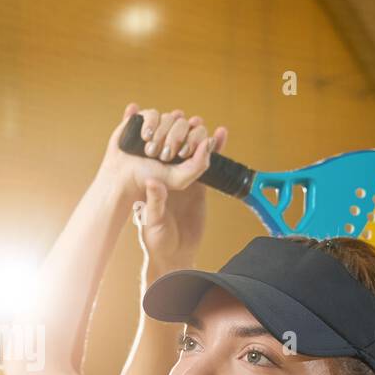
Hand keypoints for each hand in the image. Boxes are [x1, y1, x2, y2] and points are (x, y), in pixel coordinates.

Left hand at [98, 104, 226, 266]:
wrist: (174, 253)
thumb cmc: (156, 239)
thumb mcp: (152, 221)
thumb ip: (154, 202)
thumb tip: (152, 181)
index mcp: (153, 180)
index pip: (157, 153)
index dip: (161, 135)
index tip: (166, 123)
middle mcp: (168, 177)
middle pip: (175, 147)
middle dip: (181, 131)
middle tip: (185, 121)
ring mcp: (185, 181)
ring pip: (192, 152)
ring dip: (198, 137)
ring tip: (203, 124)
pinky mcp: (201, 187)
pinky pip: (208, 165)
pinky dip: (215, 150)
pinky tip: (221, 136)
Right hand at [98, 104, 221, 200]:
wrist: (124, 178)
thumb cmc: (150, 179)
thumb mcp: (180, 179)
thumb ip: (199, 164)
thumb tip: (209, 141)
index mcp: (185, 146)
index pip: (199, 131)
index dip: (193, 139)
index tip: (182, 154)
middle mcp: (173, 133)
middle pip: (184, 122)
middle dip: (174, 139)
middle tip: (163, 156)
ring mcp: (158, 126)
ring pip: (169, 117)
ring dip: (160, 136)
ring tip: (149, 151)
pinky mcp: (142, 120)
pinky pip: (152, 113)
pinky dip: (150, 124)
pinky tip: (144, 137)